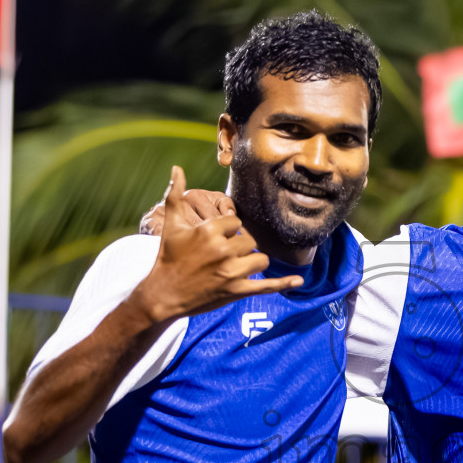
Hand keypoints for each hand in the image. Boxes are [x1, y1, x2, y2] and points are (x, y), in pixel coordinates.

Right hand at [126, 166, 300, 322]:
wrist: (163, 294)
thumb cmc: (168, 258)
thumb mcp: (171, 225)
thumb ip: (175, 194)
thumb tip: (176, 168)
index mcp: (209, 232)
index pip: (235, 222)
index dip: (228, 230)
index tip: (216, 238)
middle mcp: (222, 251)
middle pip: (249, 241)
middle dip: (239, 247)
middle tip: (223, 255)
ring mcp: (231, 273)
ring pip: (259, 259)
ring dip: (252, 261)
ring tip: (236, 265)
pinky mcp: (236, 291)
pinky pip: (266, 286)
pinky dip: (283, 283)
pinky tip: (298, 280)